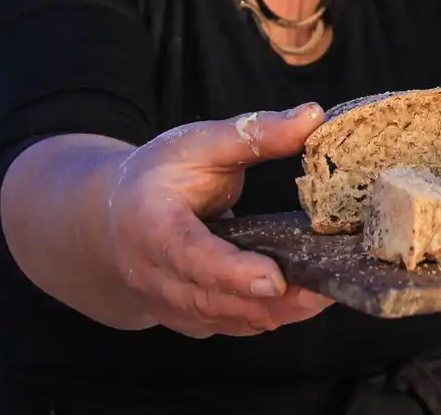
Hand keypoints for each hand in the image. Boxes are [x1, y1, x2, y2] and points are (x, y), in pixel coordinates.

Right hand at [105, 104, 333, 337]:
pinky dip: (272, 315)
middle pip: (213, 299)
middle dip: (271, 299)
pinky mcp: (191, 319)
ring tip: (326, 290)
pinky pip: (234, 325)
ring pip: (227, 320)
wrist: (114, 220)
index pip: (190, 256)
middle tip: (325, 285)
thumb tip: (313, 115)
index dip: (232, 272)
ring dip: (277, 312)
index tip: (274, 278)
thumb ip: (256, 133)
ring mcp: (170, 304)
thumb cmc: (161, 176)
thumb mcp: (201, 143)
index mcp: (151, 225)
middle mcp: (154, 275)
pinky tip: (308, 298)